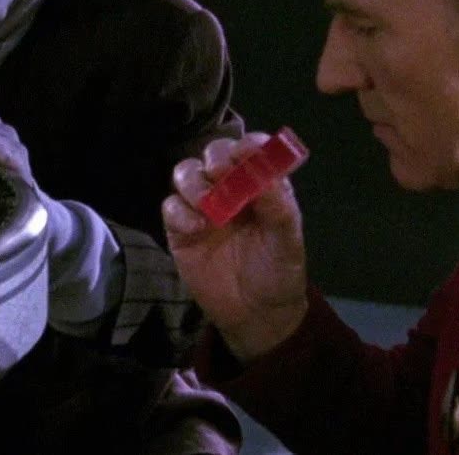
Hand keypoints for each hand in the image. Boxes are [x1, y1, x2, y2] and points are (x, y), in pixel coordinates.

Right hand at [162, 132, 309, 361]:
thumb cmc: (278, 271)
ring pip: (187, 173)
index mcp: (261, 184)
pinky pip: (171, 206)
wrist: (255, 314)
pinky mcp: (180, 228)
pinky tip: (197, 227)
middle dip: (217, 157)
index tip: (247, 151)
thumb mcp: (287, 240)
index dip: (248, 145)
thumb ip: (278, 206)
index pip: (252, 151)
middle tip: (222, 173)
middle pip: (215, 154)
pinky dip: (180, 211)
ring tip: (208, 204)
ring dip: (194, 182)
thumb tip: (265, 173)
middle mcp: (230, 188)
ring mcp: (202, 206)